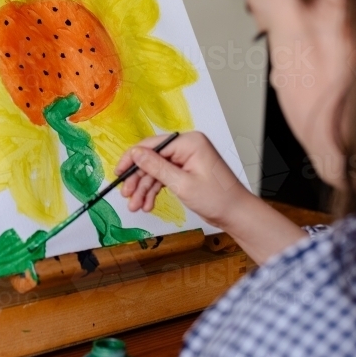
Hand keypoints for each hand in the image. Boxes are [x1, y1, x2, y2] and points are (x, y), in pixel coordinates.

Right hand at [115, 131, 248, 225]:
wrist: (236, 214)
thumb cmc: (218, 199)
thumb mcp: (182, 184)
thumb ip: (156, 167)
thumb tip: (136, 154)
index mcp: (189, 142)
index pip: (152, 145)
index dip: (132, 159)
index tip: (118, 173)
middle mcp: (187, 147)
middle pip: (152, 159)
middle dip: (138, 179)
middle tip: (127, 195)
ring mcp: (186, 159)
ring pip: (155, 171)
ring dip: (144, 189)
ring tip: (136, 206)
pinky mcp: (186, 171)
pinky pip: (164, 177)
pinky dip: (154, 190)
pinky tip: (147, 204)